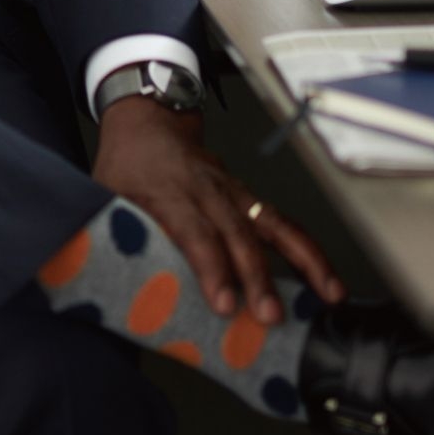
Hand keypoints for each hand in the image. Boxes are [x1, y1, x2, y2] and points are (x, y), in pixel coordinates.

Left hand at [91, 96, 345, 325]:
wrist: (148, 118)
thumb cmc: (125, 164)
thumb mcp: (104, 195)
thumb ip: (111, 237)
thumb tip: (110, 288)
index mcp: (166, 191)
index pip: (192, 232)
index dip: (210, 268)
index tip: (224, 304)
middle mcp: (205, 190)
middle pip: (236, 233)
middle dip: (257, 275)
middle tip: (270, 316)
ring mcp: (232, 190)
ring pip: (271, 223)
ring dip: (303, 260)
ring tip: (329, 295)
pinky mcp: (247, 195)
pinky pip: (281, 222)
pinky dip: (308, 249)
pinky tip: (328, 278)